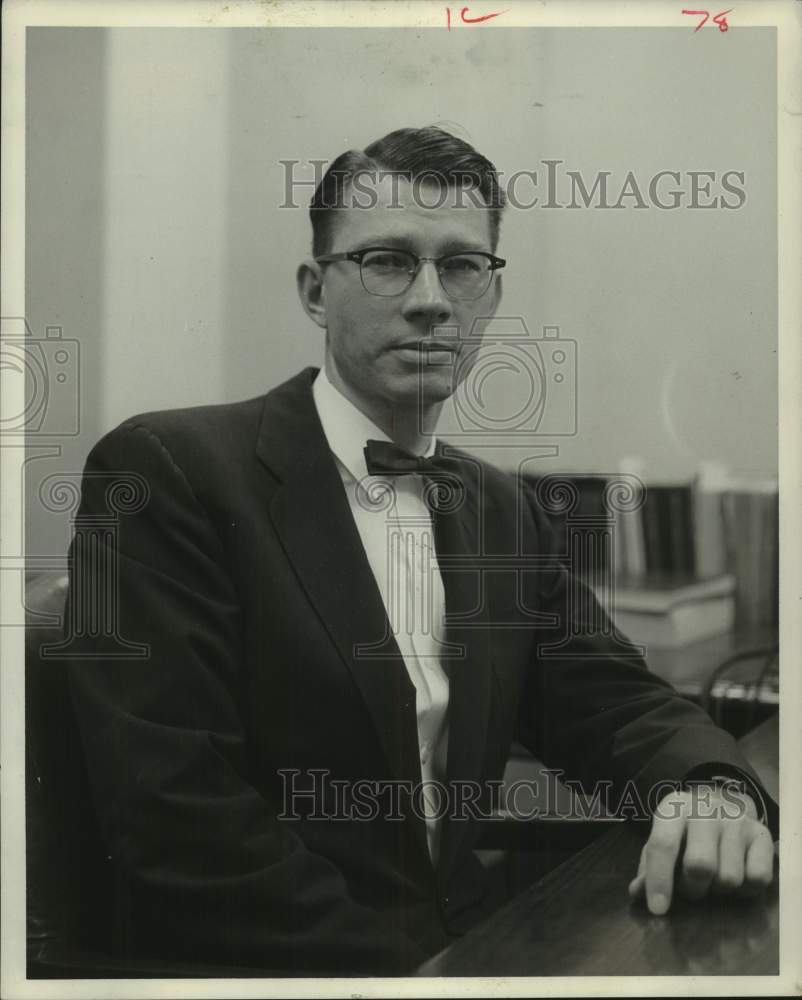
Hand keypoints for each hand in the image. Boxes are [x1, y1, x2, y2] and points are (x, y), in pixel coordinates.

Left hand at [628, 783, 774, 914]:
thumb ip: (648, 866)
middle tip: (692, 889)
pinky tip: (737, 876)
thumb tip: (637, 893)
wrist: (721, 803)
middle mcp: (706, 810)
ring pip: (730, 878)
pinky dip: (746, 890)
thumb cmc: (684, 830)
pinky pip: (758, 879)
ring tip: (713, 880)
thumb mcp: (663, 839)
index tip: (657, 909)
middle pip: (700, 865)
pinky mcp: (761, 835)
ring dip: (718, 890)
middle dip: (693, 889)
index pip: (664, 845)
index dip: (659, 879)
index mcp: (674, 808)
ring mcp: (737, 820)